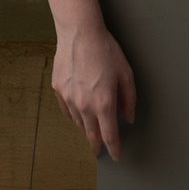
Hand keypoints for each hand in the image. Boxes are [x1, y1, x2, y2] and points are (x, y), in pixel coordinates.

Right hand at [52, 23, 137, 159]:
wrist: (79, 33)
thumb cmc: (105, 50)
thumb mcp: (126, 74)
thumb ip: (129, 100)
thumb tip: (129, 118)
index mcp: (104, 104)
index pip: (110, 135)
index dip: (114, 149)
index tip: (116, 156)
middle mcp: (84, 105)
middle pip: (91, 134)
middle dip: (97, 145)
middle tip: (99, 152)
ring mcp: (68, 99)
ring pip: (79, 123)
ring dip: (86, 129)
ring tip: (91, 131)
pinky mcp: (58, 90)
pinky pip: (67, 111)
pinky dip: (74, 117)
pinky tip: (78, 116)